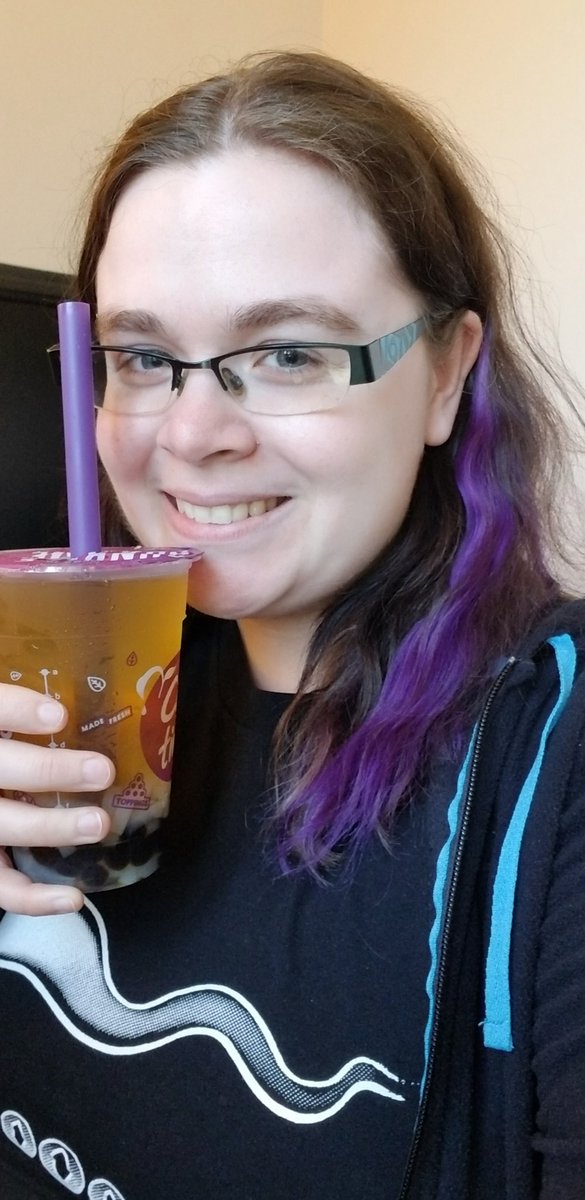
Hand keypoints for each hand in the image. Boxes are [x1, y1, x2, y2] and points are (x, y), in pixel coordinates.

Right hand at [0, 683, 114, 915]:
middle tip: (101, 771)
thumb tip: (78, 694)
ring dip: (51, 827)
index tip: (59, 714)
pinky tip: (73, 897)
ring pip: (3, 825)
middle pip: (1, 768)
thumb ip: (24, 707)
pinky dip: (34, 898)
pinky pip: (1, 885)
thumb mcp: (8, 718)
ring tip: (98, 823)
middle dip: (50, 772)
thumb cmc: (10, 748)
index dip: (17, 710)